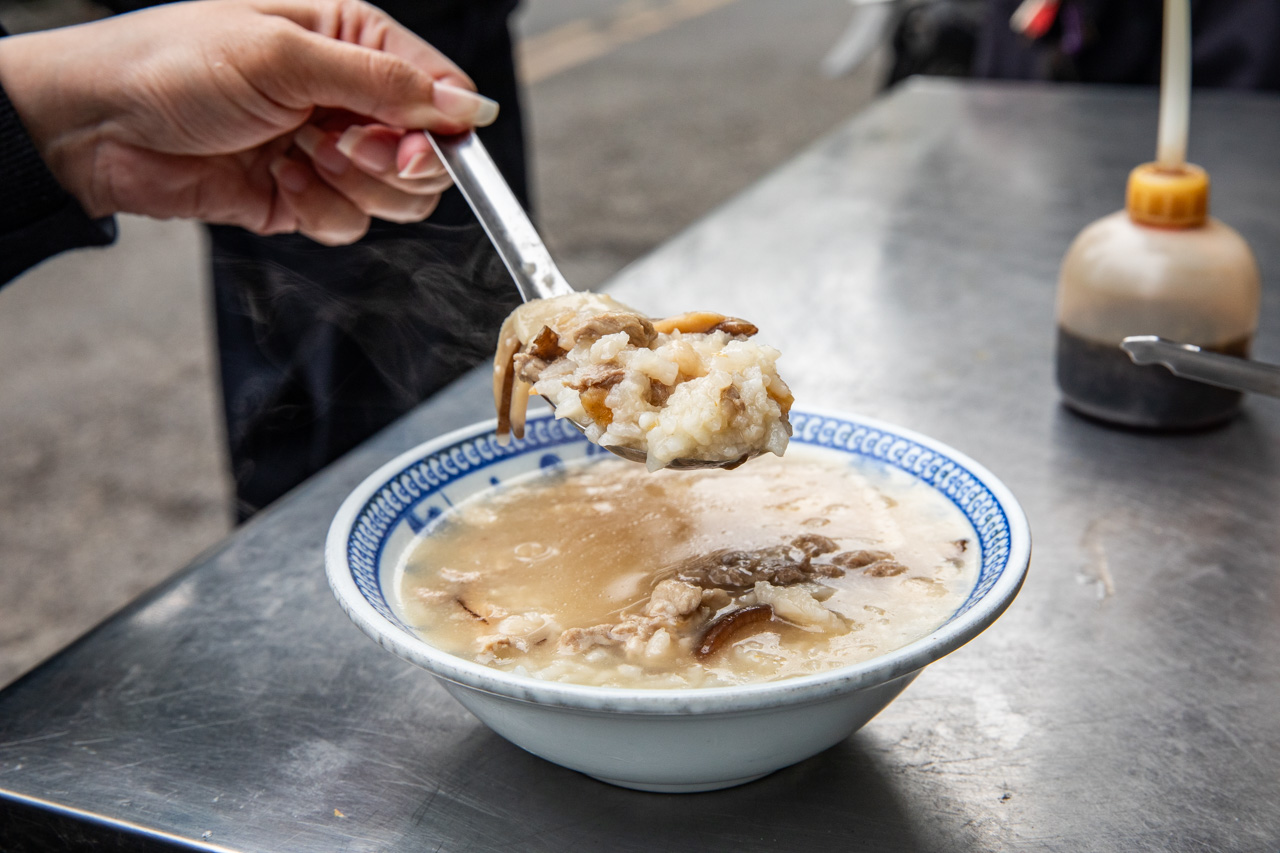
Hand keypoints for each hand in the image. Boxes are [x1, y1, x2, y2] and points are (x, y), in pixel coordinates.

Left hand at [0, 0, 499, 243]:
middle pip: (427, 156)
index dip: (439, 131)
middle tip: (334, 146)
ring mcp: (330, 152)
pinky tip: (276, 180)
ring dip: (349, 189)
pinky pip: (350, 226)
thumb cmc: (174, 64)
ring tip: (295, 156)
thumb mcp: (284, 57)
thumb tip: (468, 107)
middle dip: (388, 164)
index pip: (442, 93)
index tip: (406, 148)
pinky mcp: (304, 198)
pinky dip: (318, 213)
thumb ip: (383, 83)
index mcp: (356, 42)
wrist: (96, 125)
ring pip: (395, 199)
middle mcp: (350, 97)